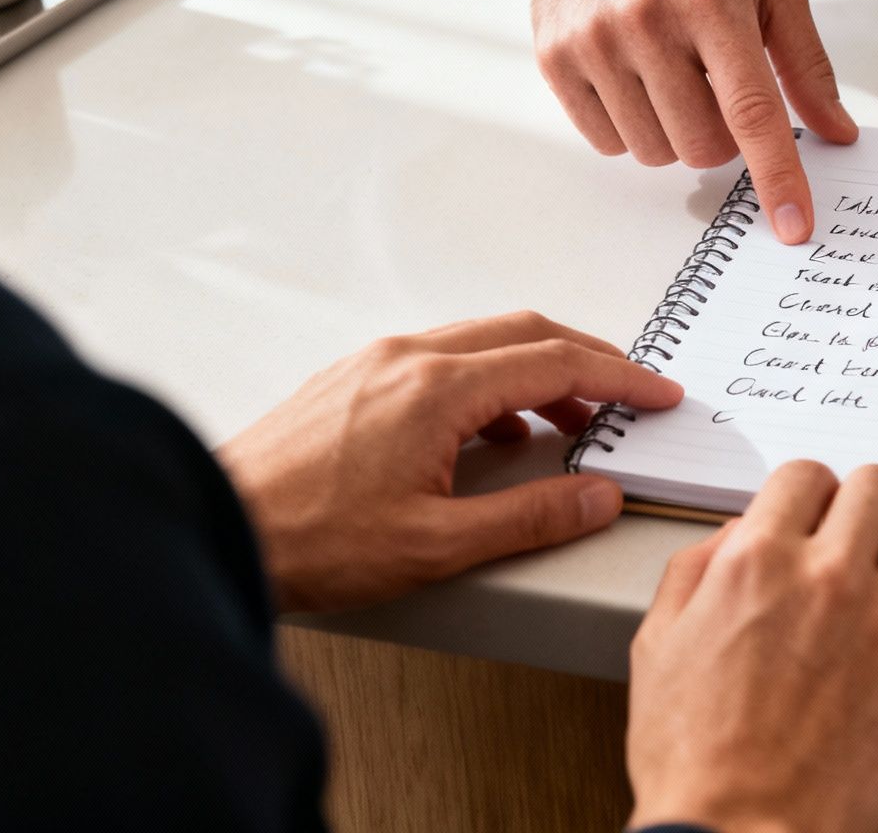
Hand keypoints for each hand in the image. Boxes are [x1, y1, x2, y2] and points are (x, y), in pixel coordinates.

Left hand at [217, 312, 681, 613]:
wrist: (219, 526)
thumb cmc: (310, 538)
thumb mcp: (437, 546)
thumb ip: (530, 517)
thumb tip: (598, 496)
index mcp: (438, 389)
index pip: (556, 364)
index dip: (620, 378)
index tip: (658, 393)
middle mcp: (408, 356)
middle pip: (525, 333)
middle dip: (587, 360)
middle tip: (628, 395)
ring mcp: (376, 361)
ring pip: (482, 341)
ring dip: (537, 371)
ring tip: (567, 425)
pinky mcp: (352, 377)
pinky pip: (442, 356)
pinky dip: (489, 379)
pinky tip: (491, 430)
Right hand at [394, 0, 857, 246]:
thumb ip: (806, 63)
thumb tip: (837, 133)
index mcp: (713, 0)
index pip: (752, 110)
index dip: (777, 175)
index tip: (794, 225)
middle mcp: (649, 21)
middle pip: (701, 145)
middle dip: (723, 139)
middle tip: (719, 91)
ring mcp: (595, 42)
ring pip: (654, 152)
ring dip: (676, 134)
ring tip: (674, 76)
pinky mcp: (556, 58)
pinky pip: (607, 142)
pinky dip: (631, 128)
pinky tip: (635, 78)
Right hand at [626, 462, 877, 832]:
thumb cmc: (695, 760)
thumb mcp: (657, 647)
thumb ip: (695, 571)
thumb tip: (736, 534)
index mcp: (756, 563)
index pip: (806, 474)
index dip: (810, 495)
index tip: (816, 519)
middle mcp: (826, 576)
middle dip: (867, 505)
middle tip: (862, 539)